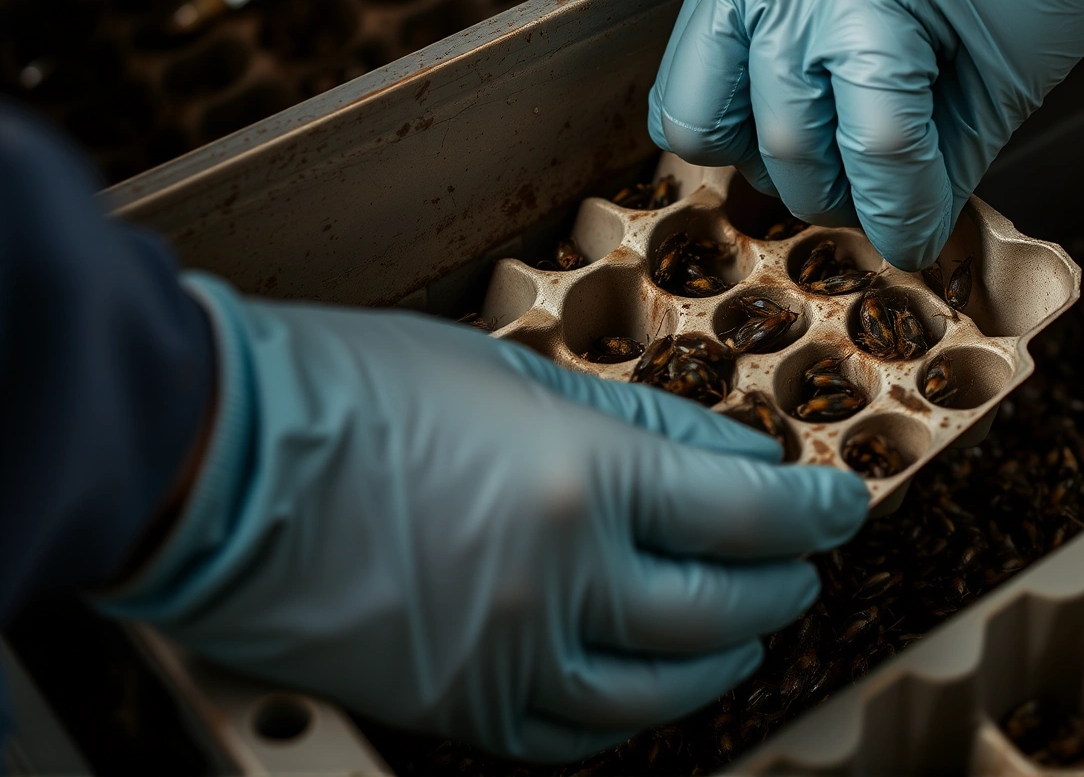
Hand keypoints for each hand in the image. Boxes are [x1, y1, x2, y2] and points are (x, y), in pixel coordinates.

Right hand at [98, 275, 868, 761]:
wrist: (212, 470)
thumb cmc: (351, 391)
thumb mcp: (511, 373)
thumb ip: (634, 424)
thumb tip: (731, 460)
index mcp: (583, 480)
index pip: (749, 515)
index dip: (817, 512)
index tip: (844, 502)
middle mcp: (563, 583)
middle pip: (723, 607)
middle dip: (783, 582)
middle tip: (802, 558)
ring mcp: (510, 658)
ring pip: (665, 690)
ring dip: (726, 656)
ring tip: (748, 626)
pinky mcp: (458, 709)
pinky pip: (577, 736)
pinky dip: (635, 713)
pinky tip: (653, 683)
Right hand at [648, 0, 1083, 269]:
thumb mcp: (1004, 84)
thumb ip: (936, 169)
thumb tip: (894, 234)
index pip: (874, 151)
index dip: (900, 217)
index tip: (914, 243)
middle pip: (787, 144)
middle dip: (840, 198)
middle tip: (879, 198)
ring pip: (705, 118)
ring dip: (773, 159)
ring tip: (833, 150)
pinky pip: (692, 63)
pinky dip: (734, 107)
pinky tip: (796, 107)